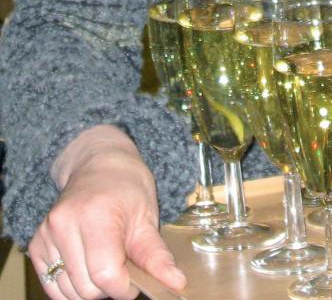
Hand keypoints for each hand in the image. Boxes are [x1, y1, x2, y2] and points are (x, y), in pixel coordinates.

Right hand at [28, 126, 186, 299]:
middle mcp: (65, 224)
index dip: (124, 288)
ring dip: (91, 288)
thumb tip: (176, 283)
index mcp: (96, 215)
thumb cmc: (127, 187)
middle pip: (87, 288)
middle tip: (122, 265)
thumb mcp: (147, 217)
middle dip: (109, 287)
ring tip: (105, 262)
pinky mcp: (36, 245)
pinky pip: (53, 287)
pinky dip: (72, 287)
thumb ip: (157, 256)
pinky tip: (86, 267)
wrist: (98, 164)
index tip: (135, 279)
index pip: (106, 275)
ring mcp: (46, 235)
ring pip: (69, 292)